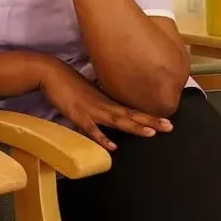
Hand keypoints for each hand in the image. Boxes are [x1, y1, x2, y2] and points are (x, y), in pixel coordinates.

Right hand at [39, 59, 172, 150]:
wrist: (50, 73)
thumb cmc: (67, 82)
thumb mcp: (88, 93)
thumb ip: (99, 102)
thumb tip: (108, 108)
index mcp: (106, 101)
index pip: (131, 110)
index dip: (149, 116)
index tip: (167, 120)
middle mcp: (103, 105)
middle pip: (130, 115)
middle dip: (150, 121)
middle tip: (170, 127)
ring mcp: (91, 110)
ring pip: (117, 120)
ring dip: (134, 126)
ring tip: (151, 133)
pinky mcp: (78, 115)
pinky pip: (92, 129)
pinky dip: (102, 138)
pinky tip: (113, 147)